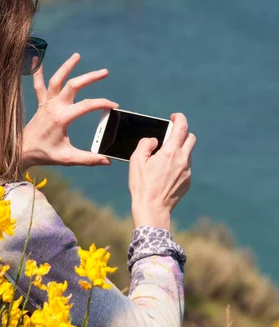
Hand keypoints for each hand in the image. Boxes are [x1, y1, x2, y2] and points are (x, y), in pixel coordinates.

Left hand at [21, 53, 117, 171]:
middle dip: (90, 77)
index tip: (114, 106)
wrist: (22, 151)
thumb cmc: (44, 154)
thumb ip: (88, 159)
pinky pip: (38, 85)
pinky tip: (36, 59)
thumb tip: (107, 161)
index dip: (102, 104)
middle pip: (73, 86)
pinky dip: (37, 72)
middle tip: (104, 72)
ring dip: (66, 67)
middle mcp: (54, 106)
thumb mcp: (67, 158)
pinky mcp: (41, 104)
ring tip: (77, 56)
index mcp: (62, 118)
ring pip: (56, 80)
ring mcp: (46, 103)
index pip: (86, 106)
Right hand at [129, 113, 195, 230]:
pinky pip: (186, 167)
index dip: (179, 118)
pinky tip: (166, 173)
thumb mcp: (136, 160)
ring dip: (179, 150)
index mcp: (170, 152)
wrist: (152, 209)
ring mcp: (187, 171)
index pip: (181, 127)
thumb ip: (145, 144)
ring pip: (188, 153)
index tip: (174, 117)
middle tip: (170, 137)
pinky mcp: (188, 181)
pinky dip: (179, 164)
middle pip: (190, 138)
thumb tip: (154, 140)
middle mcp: (182, 160)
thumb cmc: (142, 185)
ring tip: (164, 159)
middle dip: (182, 133)